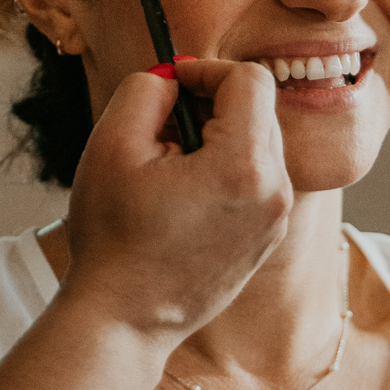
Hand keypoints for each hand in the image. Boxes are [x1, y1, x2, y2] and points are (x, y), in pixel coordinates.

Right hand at [64, 57, 290, 346]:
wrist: (125, 318)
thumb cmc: (113, 237)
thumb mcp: (113, 144)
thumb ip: (146, 89)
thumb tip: (174, 79)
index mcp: (244, 165)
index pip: (248, 80)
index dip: (206, 70)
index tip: (173, 85)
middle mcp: (275, 191)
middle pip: (259, 110)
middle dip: (212, 106)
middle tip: (163, 131)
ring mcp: (276, 219)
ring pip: (259, 145)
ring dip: (219, 140)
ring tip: (171, 170)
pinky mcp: (269, 239)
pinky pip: (258, 181)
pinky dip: (226, 173)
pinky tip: (184, 200)